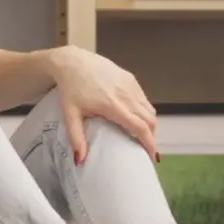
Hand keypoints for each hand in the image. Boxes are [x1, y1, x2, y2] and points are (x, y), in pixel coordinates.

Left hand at [47, 46, 158, 164]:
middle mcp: (126, 95)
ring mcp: (130, 85)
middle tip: (146, 147)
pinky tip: (135, 116)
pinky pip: (144, 98)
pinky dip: (145, 110)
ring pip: (150, 109)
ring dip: (149, 123)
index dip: (150, 143)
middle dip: (152, 136)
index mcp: (113, 106)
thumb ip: (76, 138)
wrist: (72, 62)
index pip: (140, 127)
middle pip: (150, 120)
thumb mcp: (70, 114)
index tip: (153, 156)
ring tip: (141, 134)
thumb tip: (80, 161)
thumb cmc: (70, 89)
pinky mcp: (130, 78)